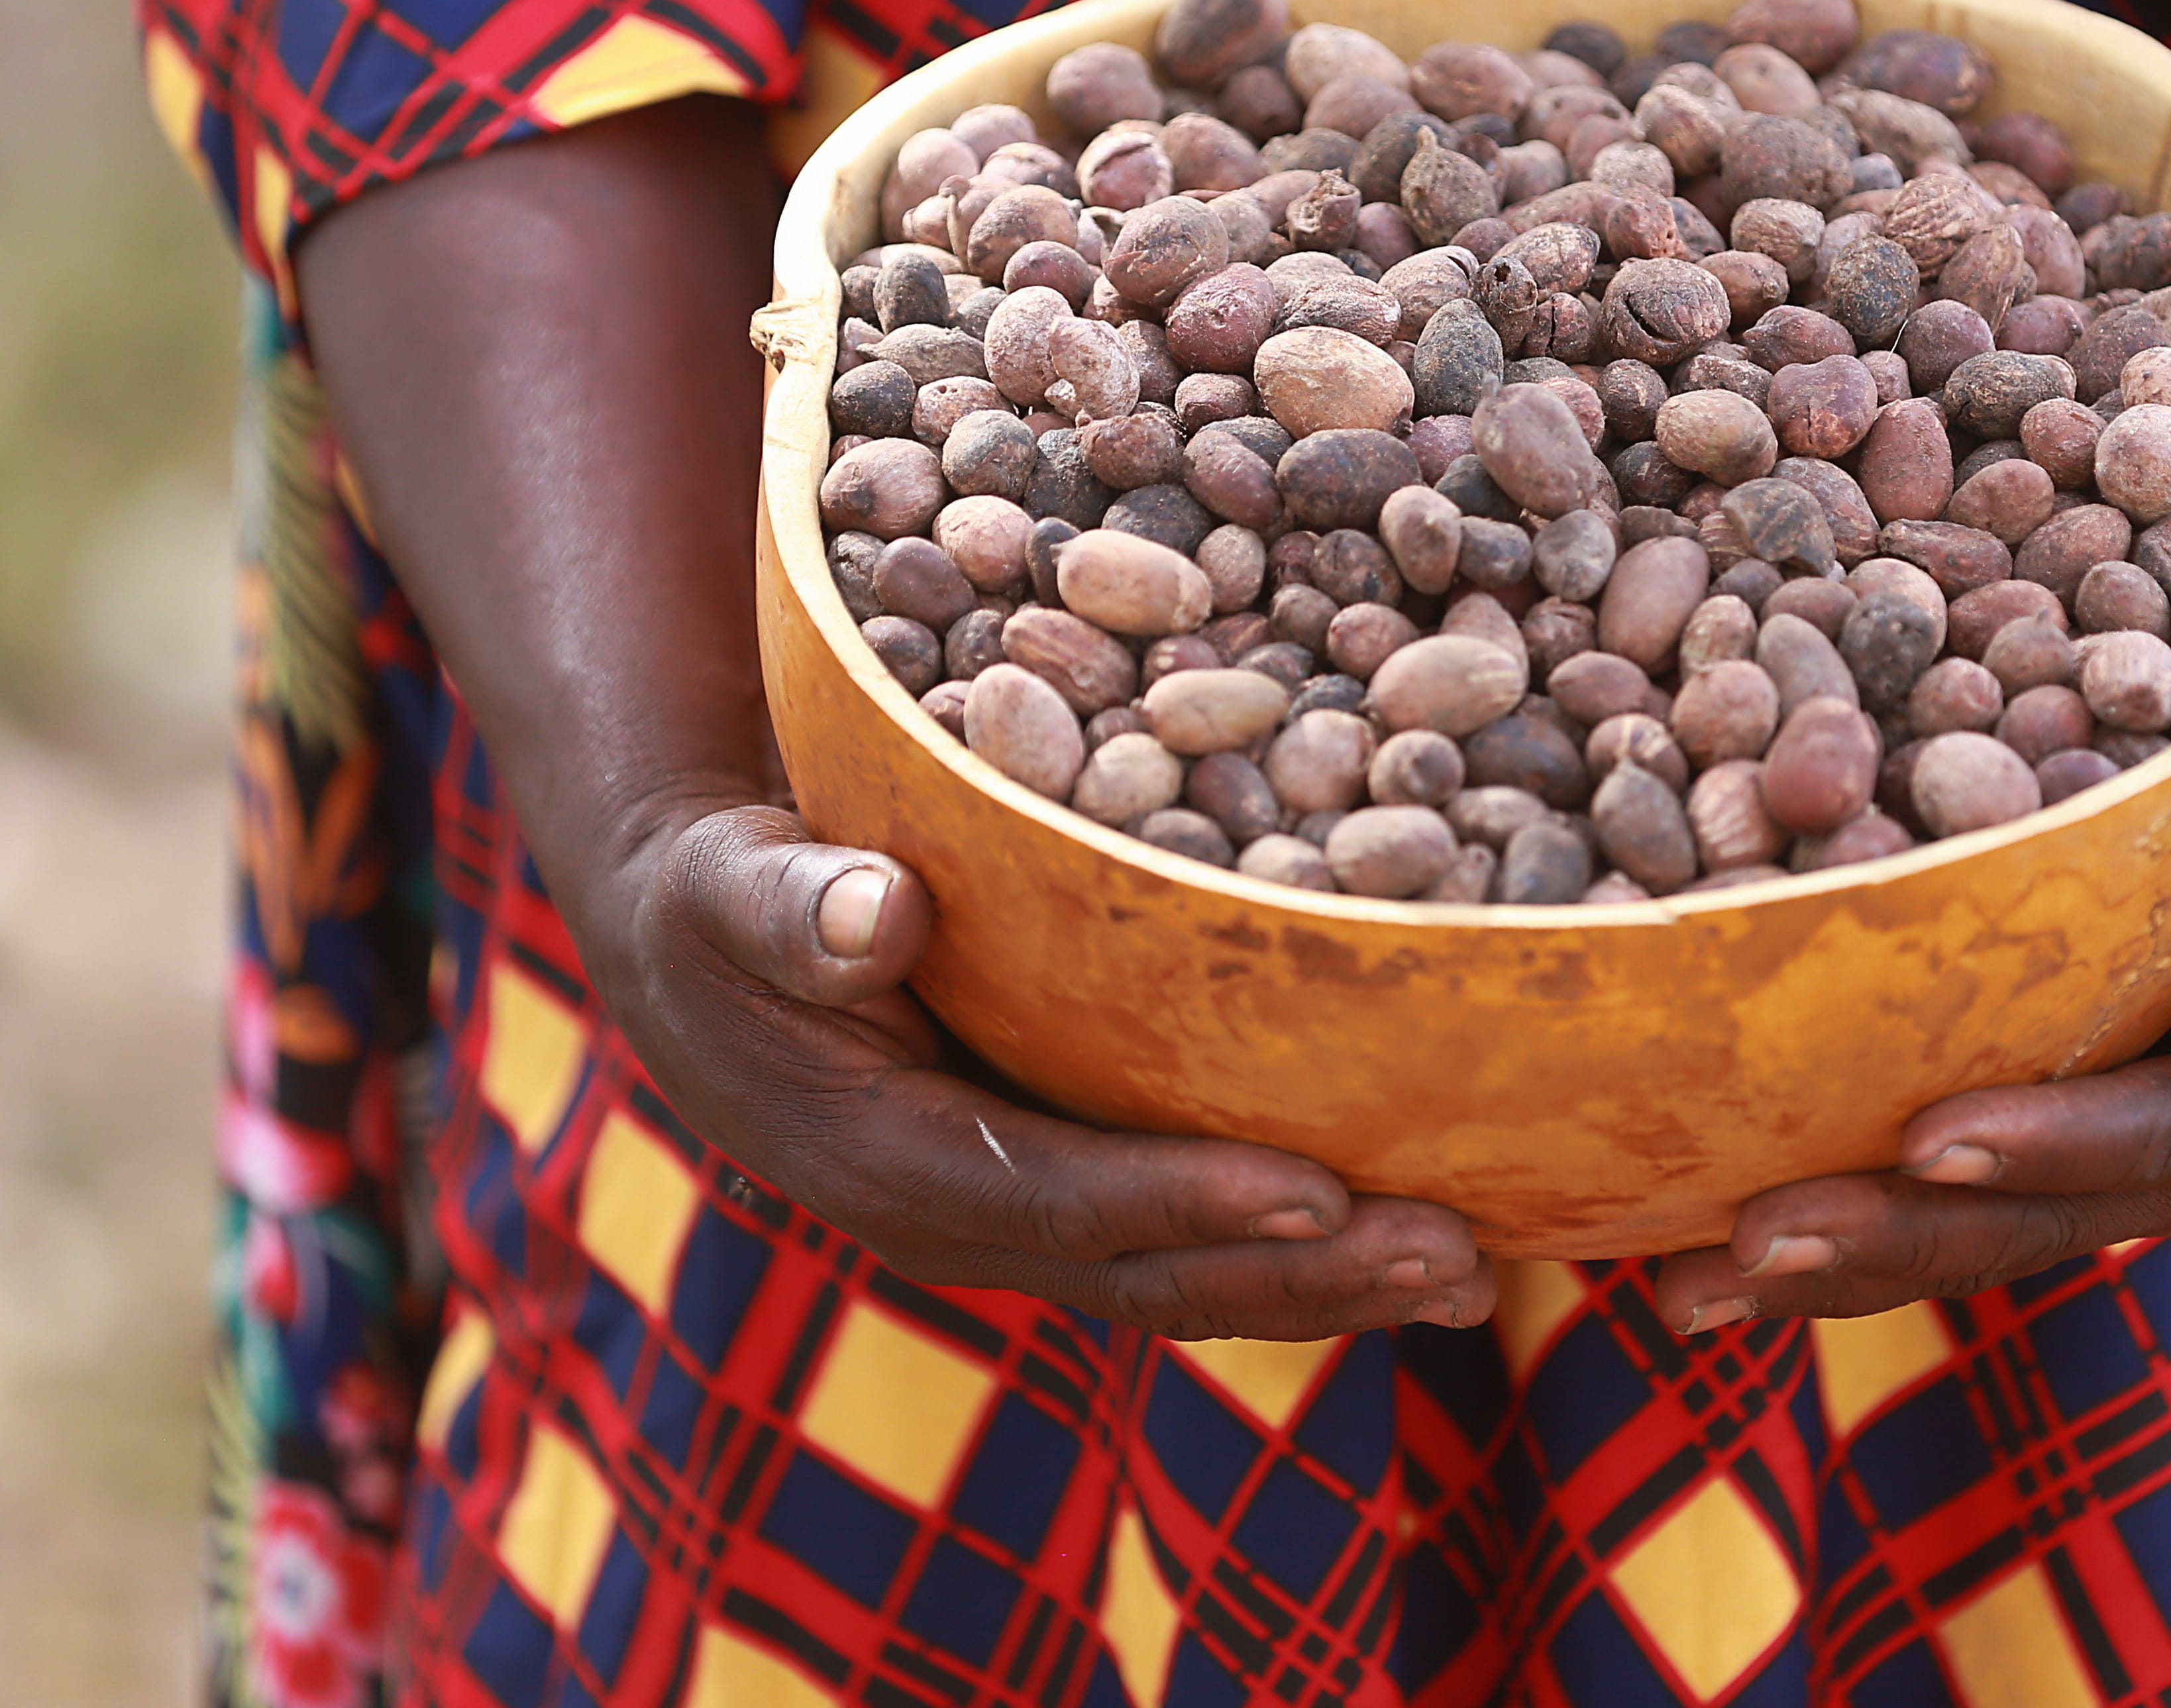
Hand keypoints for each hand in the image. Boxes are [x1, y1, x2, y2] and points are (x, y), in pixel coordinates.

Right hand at [295, 102, 1486, 1345]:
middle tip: (1455, 1259)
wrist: (694, 945)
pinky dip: (1299, 1248)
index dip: (1183, 1200)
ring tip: (1476, 1276)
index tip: (1313, 1189)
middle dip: (1303, 1275)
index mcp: (885, 1162)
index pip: (1059, 1197)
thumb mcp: (729, 885)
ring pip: (1188, 1276)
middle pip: (1151, 1271)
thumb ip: (793, 904)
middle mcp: (960, 1220)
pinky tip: (1420, 1233)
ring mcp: (1016, 1220)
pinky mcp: (1059, 1190)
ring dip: (1330, 1284)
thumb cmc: (718, 896)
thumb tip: (871, 914)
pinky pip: (1188, 1236)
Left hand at [1646, 742, 2170, 1331]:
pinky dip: (1828, 1225)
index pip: (2153, 1137)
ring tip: (1684, 1292)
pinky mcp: (2046, 1152)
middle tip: (1749, 1241)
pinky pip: (1935, 1203)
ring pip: (1964, 1237)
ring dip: (1830, 1267)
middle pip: (2031, 1222)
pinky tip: (1687, 1241)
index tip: (1933, 1139)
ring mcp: (2110, 1175)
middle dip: (1891, 1239)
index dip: (2051, 1146)